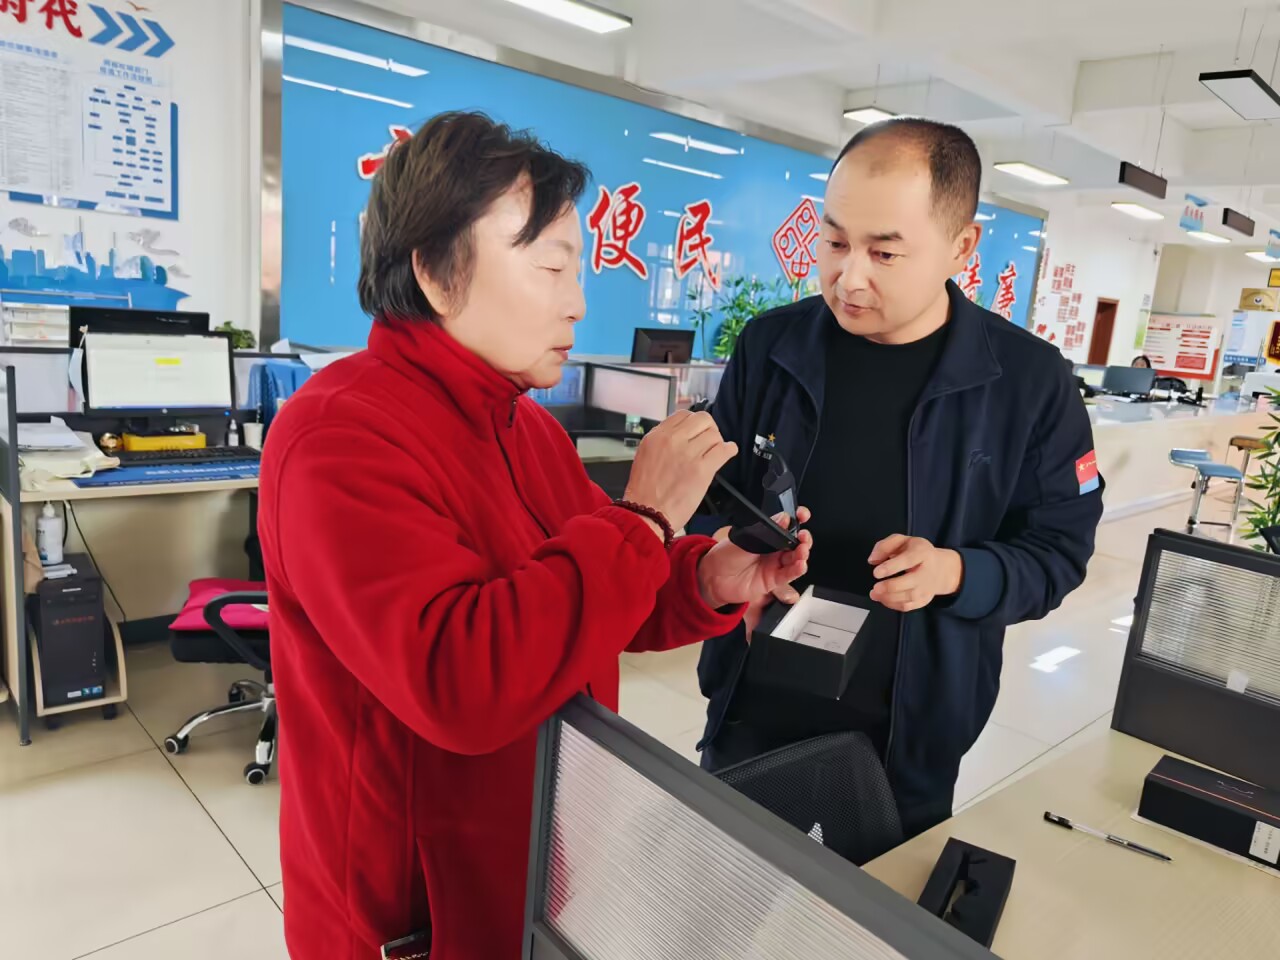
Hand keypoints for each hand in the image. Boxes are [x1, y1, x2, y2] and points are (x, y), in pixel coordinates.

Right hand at [623, 410, 737, 535]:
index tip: (697, 431)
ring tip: (714, 452)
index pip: (683, 414)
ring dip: (717, 443)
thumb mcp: (645, 455)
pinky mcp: (702, 470)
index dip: (693, 422)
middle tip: (708, 441)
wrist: (647, 514)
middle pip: (702, 419)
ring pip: (714, 435)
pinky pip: (723, 450)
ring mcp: (688, 454)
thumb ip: (663, 441)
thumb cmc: (645, 491)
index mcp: (657, 436)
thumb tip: (683, 434)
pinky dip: (729, 450)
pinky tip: (728, 452)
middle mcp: (672, 440)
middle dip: (708, 429)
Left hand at [698, 510, 811, 632]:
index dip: (798, 519)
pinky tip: (800, 564)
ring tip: (802, 550)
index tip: (802, 515)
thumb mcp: (746, 537)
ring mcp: (775, 564)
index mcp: (768, 535)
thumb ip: (767, 530)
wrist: (713, 577)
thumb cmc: (726, 555)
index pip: (788, 525)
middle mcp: (774, 549)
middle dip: (804, 538)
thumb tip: (784, 518)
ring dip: (803, 553)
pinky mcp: (774, 580)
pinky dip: (798, 569)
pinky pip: (790, 574)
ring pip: (796, 558)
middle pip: (796, 542)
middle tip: (803, 536)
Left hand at [868, 535, 962, 612]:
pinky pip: (909, 606)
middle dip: (890, 587)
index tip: (876, 573)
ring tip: (874, 594)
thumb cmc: (917, 552)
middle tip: (875, 588)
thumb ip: (885, 546)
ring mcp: (927, 588)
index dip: (891, 567)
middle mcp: (927, 571)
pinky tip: (883, 599)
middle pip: (910, 582)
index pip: (908, 560)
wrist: (941, 568)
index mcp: (922, 553)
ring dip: (889, 598)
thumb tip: (872, 560)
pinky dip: (894, 605)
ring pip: (909, 597)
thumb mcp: (902, 541)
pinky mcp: (924, 599)